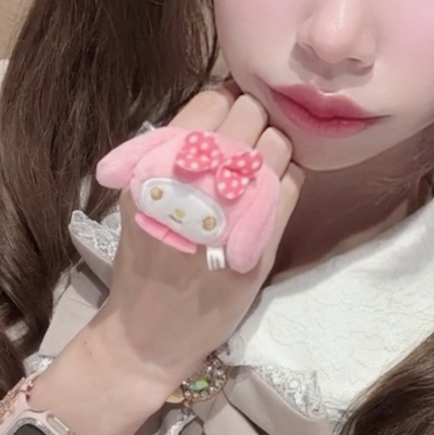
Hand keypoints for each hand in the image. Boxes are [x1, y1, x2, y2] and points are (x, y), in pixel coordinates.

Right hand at [85, 83, 301, 399]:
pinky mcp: (260, 240)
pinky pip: (292, 184)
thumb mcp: (141, 194)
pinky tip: (270, 196)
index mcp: (158, 163)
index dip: (226, 103)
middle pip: (250, 114)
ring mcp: (232, 208)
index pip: (212, 101)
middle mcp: (195, 178)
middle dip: (254, 122)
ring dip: (275, 151)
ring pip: (278, 144)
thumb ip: (173, 150)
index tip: (229, 118)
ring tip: (258, 173)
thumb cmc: (144, 258)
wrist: (149, 333)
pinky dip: (288, 181)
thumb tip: (220, 106)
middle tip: (247, 145)